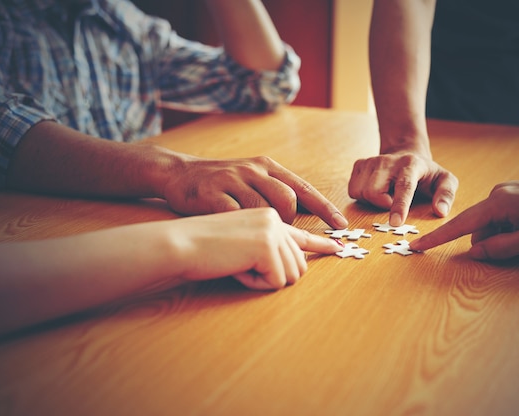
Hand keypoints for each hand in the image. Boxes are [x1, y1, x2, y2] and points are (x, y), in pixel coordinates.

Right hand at [162, 155, 347, 228]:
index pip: (302, 187)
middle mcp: (252, 169)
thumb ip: (273, 192)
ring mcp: (232, 180)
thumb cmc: (219, 185)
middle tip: (276, 237)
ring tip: (253, 241)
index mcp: (266, 166)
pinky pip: (236, 219)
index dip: (323, 208)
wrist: (177, 174)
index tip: (341, 226)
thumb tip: (302, 216)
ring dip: (264, 233)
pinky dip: (240, 234)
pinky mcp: (212, 195)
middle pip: (287, 200)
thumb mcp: (250, 179)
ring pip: (264, 211)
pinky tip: (234, 240)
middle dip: (288, 223)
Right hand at [172, 208, 342, 289]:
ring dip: (263, 279)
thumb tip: (297, 259)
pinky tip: (233, 269)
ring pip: (291, 273)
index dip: (323, 236)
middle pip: (300, 261)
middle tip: (243, 264)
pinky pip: (274, 279)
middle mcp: (274, 209)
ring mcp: (270, 224)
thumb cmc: (204, 238)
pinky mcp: (262, 242)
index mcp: (268, 200)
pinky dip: (252, 283)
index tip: (340, 246)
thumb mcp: (241, 226)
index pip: (304, 214)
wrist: (177, 239)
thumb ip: (269, 234)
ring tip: (237, 263)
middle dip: (274, 274)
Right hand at [348, 150, 457, 225]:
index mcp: (411, 164)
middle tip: (393, 201)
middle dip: (382, 204)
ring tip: (386, 194)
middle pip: (374, 192)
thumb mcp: (445, 180)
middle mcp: (388, 160)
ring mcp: (371, 161)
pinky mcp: (359, 164)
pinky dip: (362, 196)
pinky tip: (375, 190)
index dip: (399, 205)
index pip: (403, 186)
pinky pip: (353, 190)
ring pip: (361, 192)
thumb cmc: (426, 174)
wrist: (406, 154)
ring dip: (372, 201)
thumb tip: (440, 211)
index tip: (395, 223)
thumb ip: (446, 195)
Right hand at [409, 175, 518, 259]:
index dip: (437, 238)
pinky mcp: (514, 195)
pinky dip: (510, 229)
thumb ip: (500, 248)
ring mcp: (506, 193)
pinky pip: (501, 217)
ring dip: (504, 237)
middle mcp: (497, 194)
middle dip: (491, 243)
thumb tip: (475, 252)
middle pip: (479, 227)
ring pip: (491, 224)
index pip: (460, 224)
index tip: (416, 246)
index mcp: (498, 203)